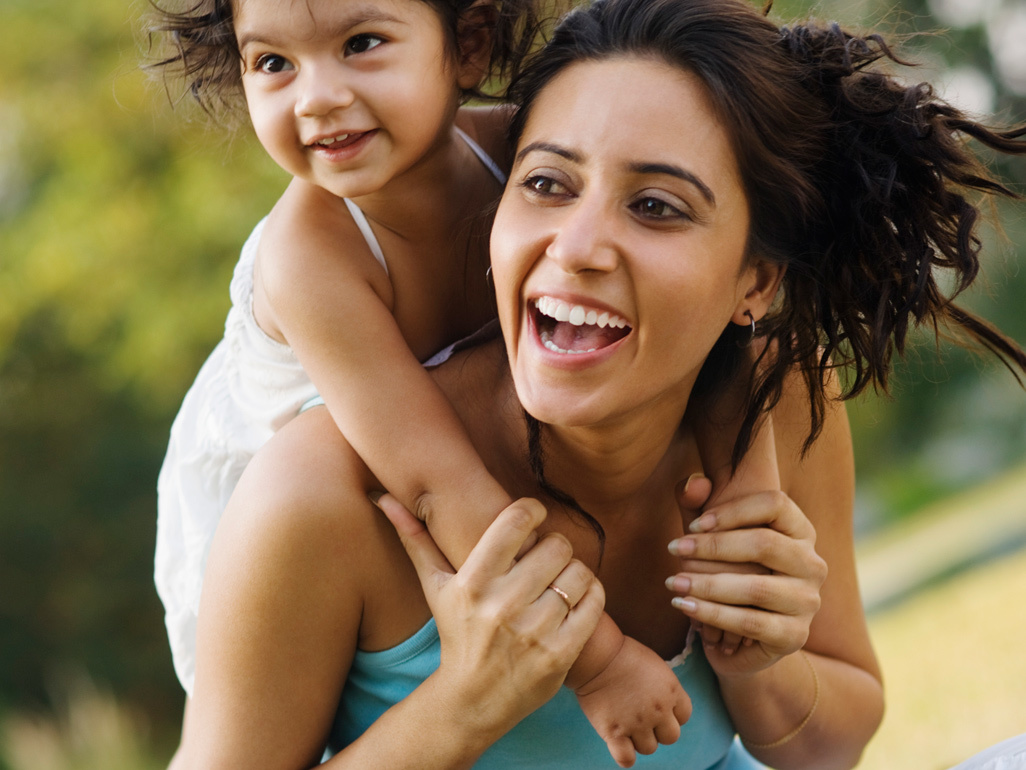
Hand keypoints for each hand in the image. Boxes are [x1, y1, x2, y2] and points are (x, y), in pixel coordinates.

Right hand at [377, 493, 604, 737]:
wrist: (470, 702)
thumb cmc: (455, 634)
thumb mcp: (434, 588)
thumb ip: (415, 539)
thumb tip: (384, 498)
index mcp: (473, 582)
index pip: (517, 521)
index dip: (533, 511)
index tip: (534, 518)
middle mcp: (502, 605)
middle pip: (557, 545)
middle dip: (555, 548)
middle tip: (547, 559)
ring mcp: (533, 632)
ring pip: (579, 573)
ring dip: (575, 573)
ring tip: (560, 581)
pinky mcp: (559, 655)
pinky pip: (593, 603)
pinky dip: (591, 595)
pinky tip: (575, 601)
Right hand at [574, 635, 691, 767]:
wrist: (597, 655)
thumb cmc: (623, 653)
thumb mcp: (655, 665)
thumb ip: (664, 687)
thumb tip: (665, 702)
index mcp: (671, 691)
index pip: (684, 716)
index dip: (671, 714)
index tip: (658, 708)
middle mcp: (659, 711)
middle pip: (671, 737)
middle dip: (658, 730)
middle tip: (642, 718)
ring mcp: (637, 724)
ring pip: (649, 748)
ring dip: (639, 739)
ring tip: (625, 723)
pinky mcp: (615, 733)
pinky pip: (626, 759)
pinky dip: (624, 756)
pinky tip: (618, 743)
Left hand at [666, 489, 826, 678]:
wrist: (743, 637)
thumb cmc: (727, 573)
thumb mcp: (711, 538)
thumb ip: (698, 506)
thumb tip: (693, 483)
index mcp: (800, 531)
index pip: (775, 504)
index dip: (733, 510)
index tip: (694, 524)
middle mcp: (812, 564)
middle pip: (765, 543)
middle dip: (713, 546)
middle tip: (674, 548)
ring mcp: (807, 601)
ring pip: (755, 587)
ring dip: (707, 584)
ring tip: (674, 582)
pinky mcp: (794, 636)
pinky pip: (748, 622)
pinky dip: (711, 614)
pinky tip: (684, 607)